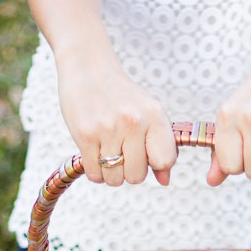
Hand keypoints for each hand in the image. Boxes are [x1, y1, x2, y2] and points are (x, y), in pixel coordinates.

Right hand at [56, 52, 176, 186]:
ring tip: (108, 152)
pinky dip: (96, 171)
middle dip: (129, 170)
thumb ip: (161, 146)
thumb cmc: (122, 97)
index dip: (154, 164)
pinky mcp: (85, 135)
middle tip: (122, 152)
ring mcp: (108, 129)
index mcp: (154, 115)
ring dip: (111, 173)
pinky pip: (95, 174)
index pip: (165, 161)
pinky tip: (96, 154)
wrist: (88, 69)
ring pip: (115, 179)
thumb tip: (165, 181)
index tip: (146, 154)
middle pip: (137, 176)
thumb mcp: (148, 113)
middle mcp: (133, 122)